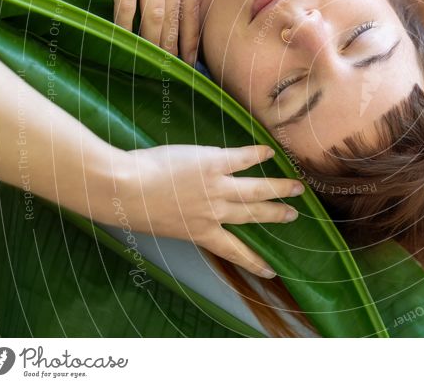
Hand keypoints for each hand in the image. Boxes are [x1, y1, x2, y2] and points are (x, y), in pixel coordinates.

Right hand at [80, 0, 200, 63]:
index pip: (193, 11)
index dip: (191, 41)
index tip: (190, 63)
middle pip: (175, 19)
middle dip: (173, 50)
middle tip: (170, 75)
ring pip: (154, 16)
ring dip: (152, 45)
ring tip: (150, 66)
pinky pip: (126, 3)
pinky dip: (124, 26)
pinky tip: (122, 41)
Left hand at [101, 145, 302, 277]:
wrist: (126, 188)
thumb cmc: (134, 210)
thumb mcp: (163, 225)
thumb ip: (185, 222)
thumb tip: (193, 216)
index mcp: (201, 232)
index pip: (234, 251)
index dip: (255, 262)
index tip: (271, 271)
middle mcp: (216, 213)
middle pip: (254, 214)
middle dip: (276, 215)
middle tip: (293, 215)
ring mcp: (218, 187)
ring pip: (257, 189)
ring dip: (279, 188)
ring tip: (296, 187)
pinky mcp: (214, 162)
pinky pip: (243, 158)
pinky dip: (258, 155)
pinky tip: (269, 152)